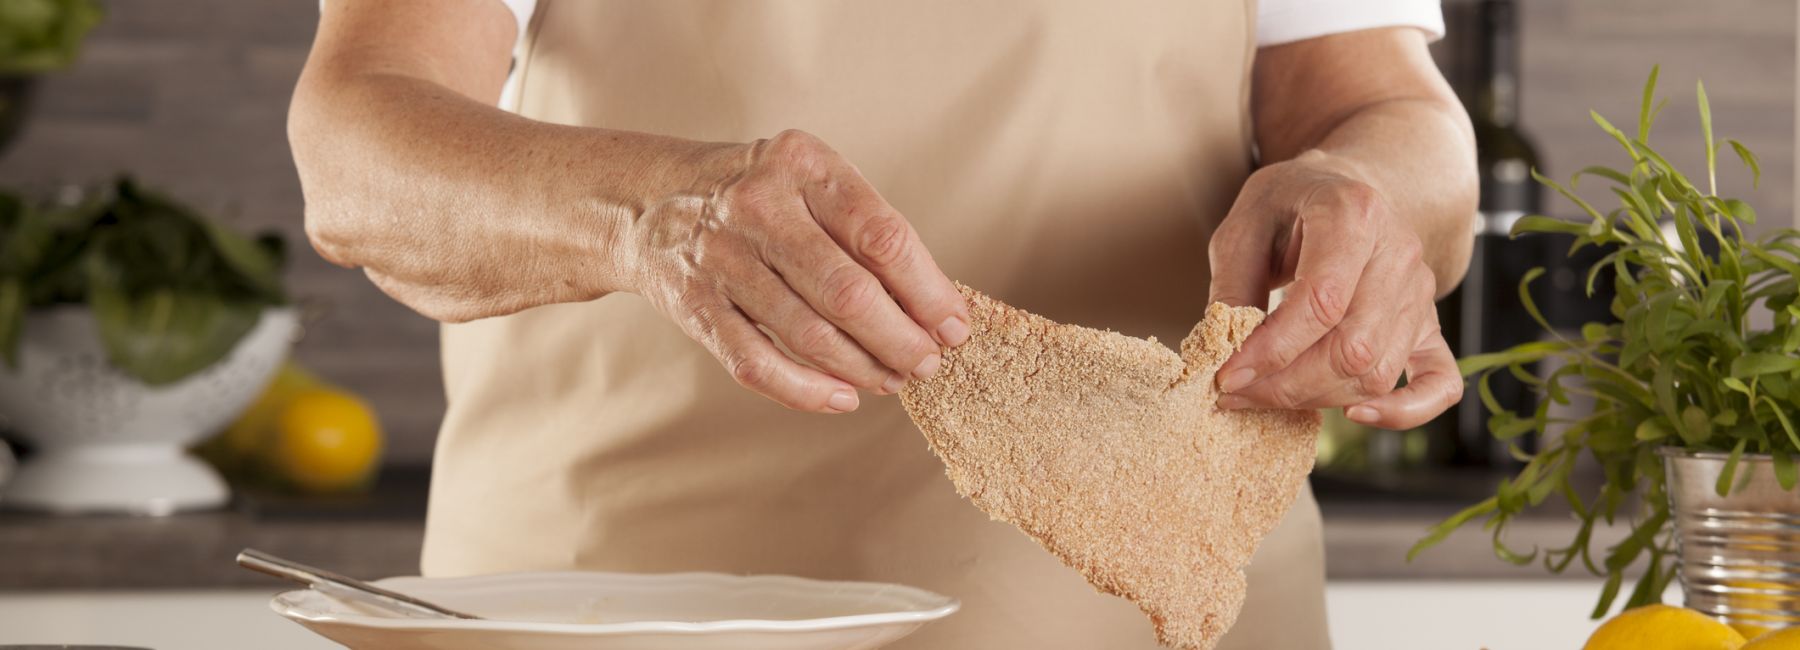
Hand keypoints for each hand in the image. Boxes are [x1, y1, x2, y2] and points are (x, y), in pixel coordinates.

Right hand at [628, 130, 969, 413]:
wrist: (648, 200)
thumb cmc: (757, 196)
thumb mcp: (810, 182)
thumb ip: (865, 231)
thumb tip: (935, 305)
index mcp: (803, 165)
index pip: (883, 236)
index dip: (928, 291)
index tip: (953, 325)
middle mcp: (760, 207)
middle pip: (849, 292)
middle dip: (901, 339)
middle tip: (927, 362)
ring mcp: (722, 257)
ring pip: (808, 334)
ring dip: (862, 368)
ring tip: (893, 380)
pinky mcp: (694, 304)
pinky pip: (757, 362)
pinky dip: (806, 391)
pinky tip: (841, 398)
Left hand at [1206, 151, 1461, 428]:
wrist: (1344, 189)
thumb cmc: (1288, 206)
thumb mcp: (1243, 225)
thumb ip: (1233, 286)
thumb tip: (1225, 352)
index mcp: (1354, 214)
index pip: (1321, 302)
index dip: (1270, 349)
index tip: (1227, 375)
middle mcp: (1399, 253)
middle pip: (1353, 348)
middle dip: (1287, 384)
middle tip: (1237, 392)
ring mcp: (1420, 292)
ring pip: (1378, 373)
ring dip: (1319, 398)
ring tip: (1267, 394)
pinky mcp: (1429, 324)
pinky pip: (1439, 383)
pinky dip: (1404, 411)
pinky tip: (1356, 414)